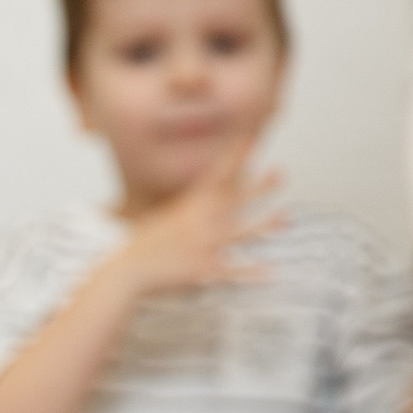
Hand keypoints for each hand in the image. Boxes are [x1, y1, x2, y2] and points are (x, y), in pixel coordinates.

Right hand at [115, 139, 283, 296]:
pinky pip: (232, 271)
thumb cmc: (141, 248)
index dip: (234, 158)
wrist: (126, 273)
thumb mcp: (161, 221)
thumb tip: (196, 203)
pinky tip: (270, 271)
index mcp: (188, 208)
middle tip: (281, 172)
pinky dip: (251, 272)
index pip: (215, 177)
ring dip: (264, 224)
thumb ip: (183, 211)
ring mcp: (202, 246)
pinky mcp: (203, 269)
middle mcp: (198, 223)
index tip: (250, 140)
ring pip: (239, 232)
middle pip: (234, 201)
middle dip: (258, 187)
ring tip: (286, 217)